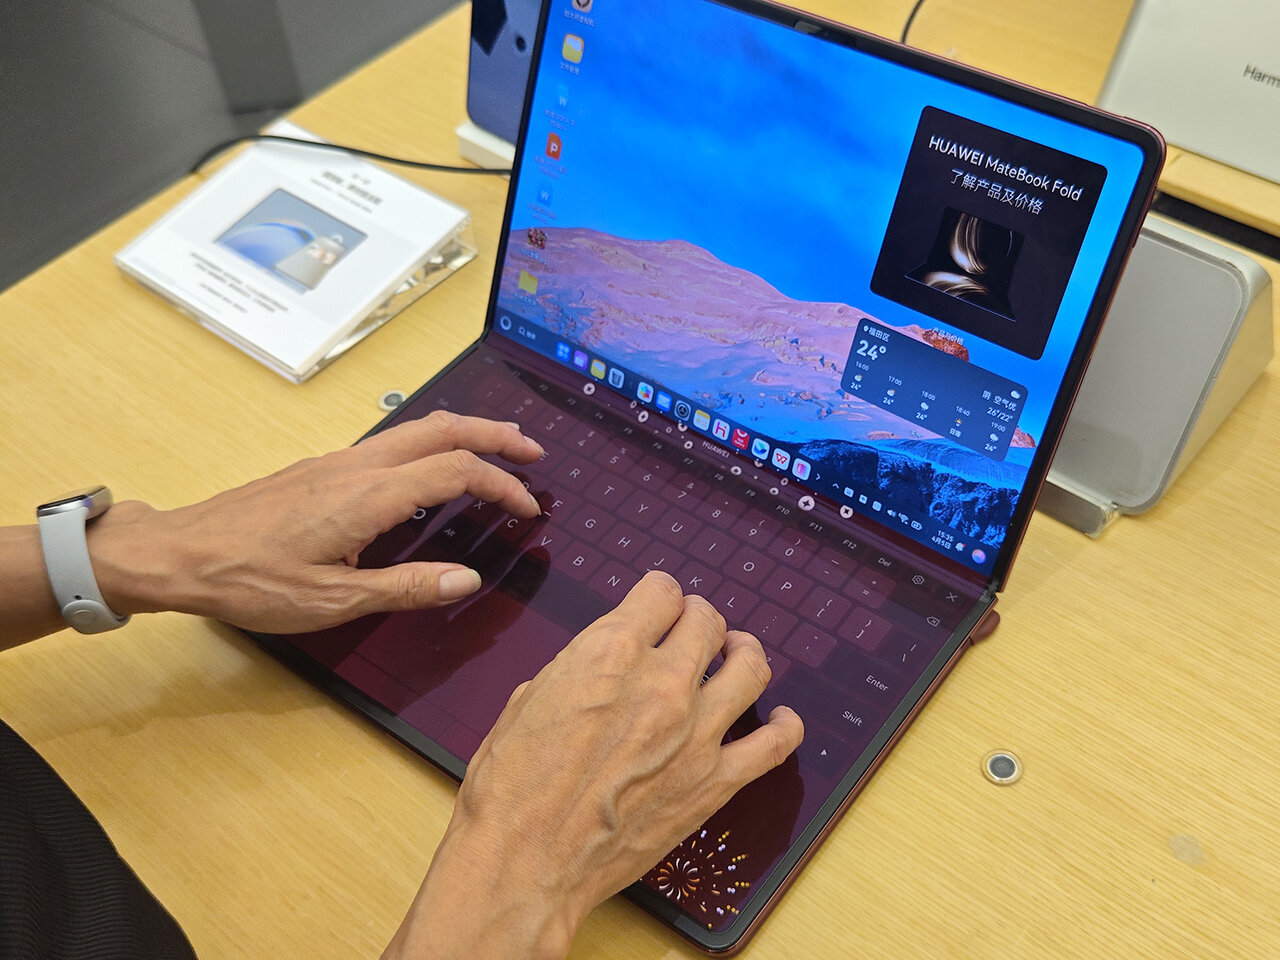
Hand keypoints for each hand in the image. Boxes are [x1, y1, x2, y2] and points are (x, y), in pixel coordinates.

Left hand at [86, 411, 544, 632]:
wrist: (180, 554)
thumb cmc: (249, 580)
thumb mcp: (334, 600)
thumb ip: (407, 588)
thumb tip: (465, 579)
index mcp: (369, 497)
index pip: (456, 472)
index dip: (502, 485)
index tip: (529, 507)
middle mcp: (357, 467)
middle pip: (442, 429)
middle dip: (495, 434)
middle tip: (532, 451)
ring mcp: (337, 462)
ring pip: (415, 429)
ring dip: (463, 434)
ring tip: (495, 451)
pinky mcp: (321, 469)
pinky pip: (391, 443)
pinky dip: (430, 446)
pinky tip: (430, 473)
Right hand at [385, 571, 804, 959]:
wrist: (525, 864)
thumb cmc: (511, 788)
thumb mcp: (528, 699)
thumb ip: (577, 669)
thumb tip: (599, 665)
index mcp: (610, 652)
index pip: (661, 592)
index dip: (658, 596)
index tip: (658, 607)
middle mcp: (662, 682)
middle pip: (707, 621)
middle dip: (698, 620)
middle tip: (693, 630)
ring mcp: (697, 733)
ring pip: (750, 666)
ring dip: (743, 652)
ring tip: (736, 653)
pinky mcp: (715, 782)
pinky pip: (773, 743)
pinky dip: (784, 725)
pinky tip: (781, 717)